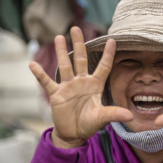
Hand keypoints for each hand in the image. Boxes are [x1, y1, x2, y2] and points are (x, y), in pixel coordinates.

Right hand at [29, 27, 132, 147]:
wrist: (73, 134)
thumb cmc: (88, 124)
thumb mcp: (102, 118)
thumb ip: (114, 114)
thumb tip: (130, 116)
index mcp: (95, 85)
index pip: (103, 67)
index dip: (108, 54)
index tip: (112, 40)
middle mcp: (81, 82)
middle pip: (80, 59)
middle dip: (78, 44)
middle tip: (76, 28)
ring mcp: (68, 86)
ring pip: (65, 66)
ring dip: (61, 52)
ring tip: (59, 37)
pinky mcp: (56, 94)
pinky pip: (47, 82)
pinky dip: (40, 74)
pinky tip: (32, 64)